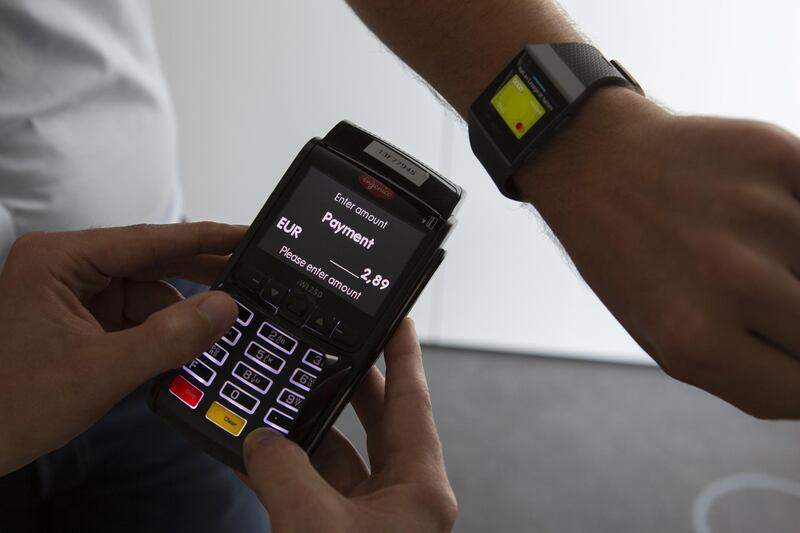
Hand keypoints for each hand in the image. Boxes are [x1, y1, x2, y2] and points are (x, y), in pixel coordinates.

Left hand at [0, 223, 241, 473]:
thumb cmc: (14, 404)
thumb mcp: (100, 372)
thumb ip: (169, 338)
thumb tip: (226, 307)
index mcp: (61, 260)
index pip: (149, 240)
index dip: (204, 238)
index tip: (247, 235)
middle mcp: (67, 267)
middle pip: (150, 263)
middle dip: (197, 278)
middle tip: (253, 281)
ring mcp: (72, 294)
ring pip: (146, 294)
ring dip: (179, 316)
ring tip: (219, 334)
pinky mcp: (78, 321)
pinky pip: (133, 317)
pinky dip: (161, 334)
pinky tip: (185, 350)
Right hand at [241, 319, 457, 532]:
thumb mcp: (313, 522)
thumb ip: (283, 470)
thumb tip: (260, 440)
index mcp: (418, 488)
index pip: (413, 401)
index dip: (404, 355)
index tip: (399, 321)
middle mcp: (403, 499)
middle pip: (377, 423)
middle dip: (350, 384)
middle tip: (333, 347)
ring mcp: (374, 519)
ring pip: (342, 457)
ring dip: (308, 432)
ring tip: (280, 401)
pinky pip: (317, 489)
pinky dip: (290, 472)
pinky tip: (258, 456)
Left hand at [519, 87, 799, 417]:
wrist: (594, 170)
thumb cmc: (634, 265)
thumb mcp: (670, 342)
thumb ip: (752, 373)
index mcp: (697, 341)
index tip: (782, 349)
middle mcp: (734, 281)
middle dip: (796, 322)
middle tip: (754, 296)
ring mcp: (760, 216)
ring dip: (797, 266)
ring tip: (750, 248)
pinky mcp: (776, 156)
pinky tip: (763, 213)